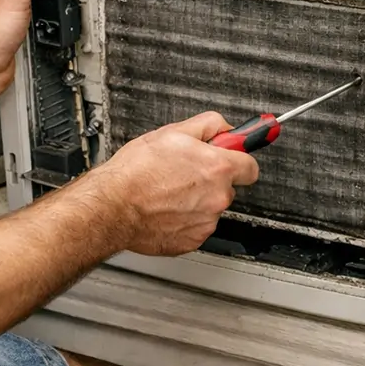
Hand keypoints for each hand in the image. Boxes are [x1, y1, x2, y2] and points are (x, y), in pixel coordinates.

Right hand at [98, 112, 259, 255]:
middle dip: (211, 180)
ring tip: (168, 191)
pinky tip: (165, 209)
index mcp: (218, 169)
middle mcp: (217, 197)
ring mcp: (206, 221)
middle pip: (228, 187)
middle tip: (184, 173)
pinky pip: (196, 226)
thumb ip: (208, 125)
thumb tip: (223, 127)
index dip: (238, 159)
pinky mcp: (193, 240)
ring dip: (196, 200)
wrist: (113, 207)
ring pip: (210, 207)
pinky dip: (184, 219)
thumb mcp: (172, 132)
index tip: (232, 158)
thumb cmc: (136, 172)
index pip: (251, 166)